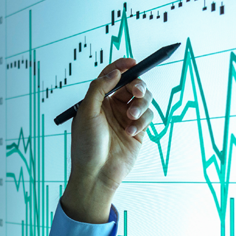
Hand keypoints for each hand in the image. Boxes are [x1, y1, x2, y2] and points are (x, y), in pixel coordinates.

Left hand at [59, 58, 153, 223]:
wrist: (97, 173)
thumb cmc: (87, 145)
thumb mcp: (87, 112)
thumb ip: (99, 88)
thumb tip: (114, 72)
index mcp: (99, 99)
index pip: (112, 75)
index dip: (122, 66)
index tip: (132, 62)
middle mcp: (114, 106)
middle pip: (132, 84)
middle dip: (137, 85)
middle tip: (137, 91)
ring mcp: (127, 117)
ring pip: (144, 99)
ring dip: (141, 105)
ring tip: (131, 118)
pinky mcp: (138, 129)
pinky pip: (148, 116)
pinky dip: (142, 121)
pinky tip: (131, 132)